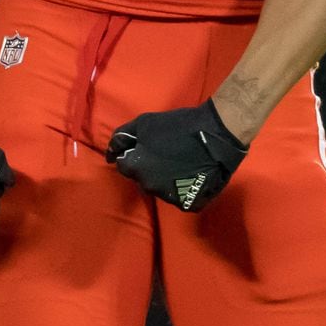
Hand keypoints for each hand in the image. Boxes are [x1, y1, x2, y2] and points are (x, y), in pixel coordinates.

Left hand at [105, 100, 247, 211]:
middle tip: (163, 152)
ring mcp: (170, 197)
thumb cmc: (178, 126)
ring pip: (159, 188)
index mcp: (137, 168)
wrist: (216, 134)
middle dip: (147, 167)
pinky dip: (181, 188)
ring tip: (178, 161)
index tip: (146, 147)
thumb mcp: (144, 123)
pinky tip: (190, 174)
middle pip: (141, 178)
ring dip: (163, 178)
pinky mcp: (189, 203)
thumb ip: (123, 137)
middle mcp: (150, 187)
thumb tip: (110, 152)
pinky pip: (179, 197)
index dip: (133, 154)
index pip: (123, 166)